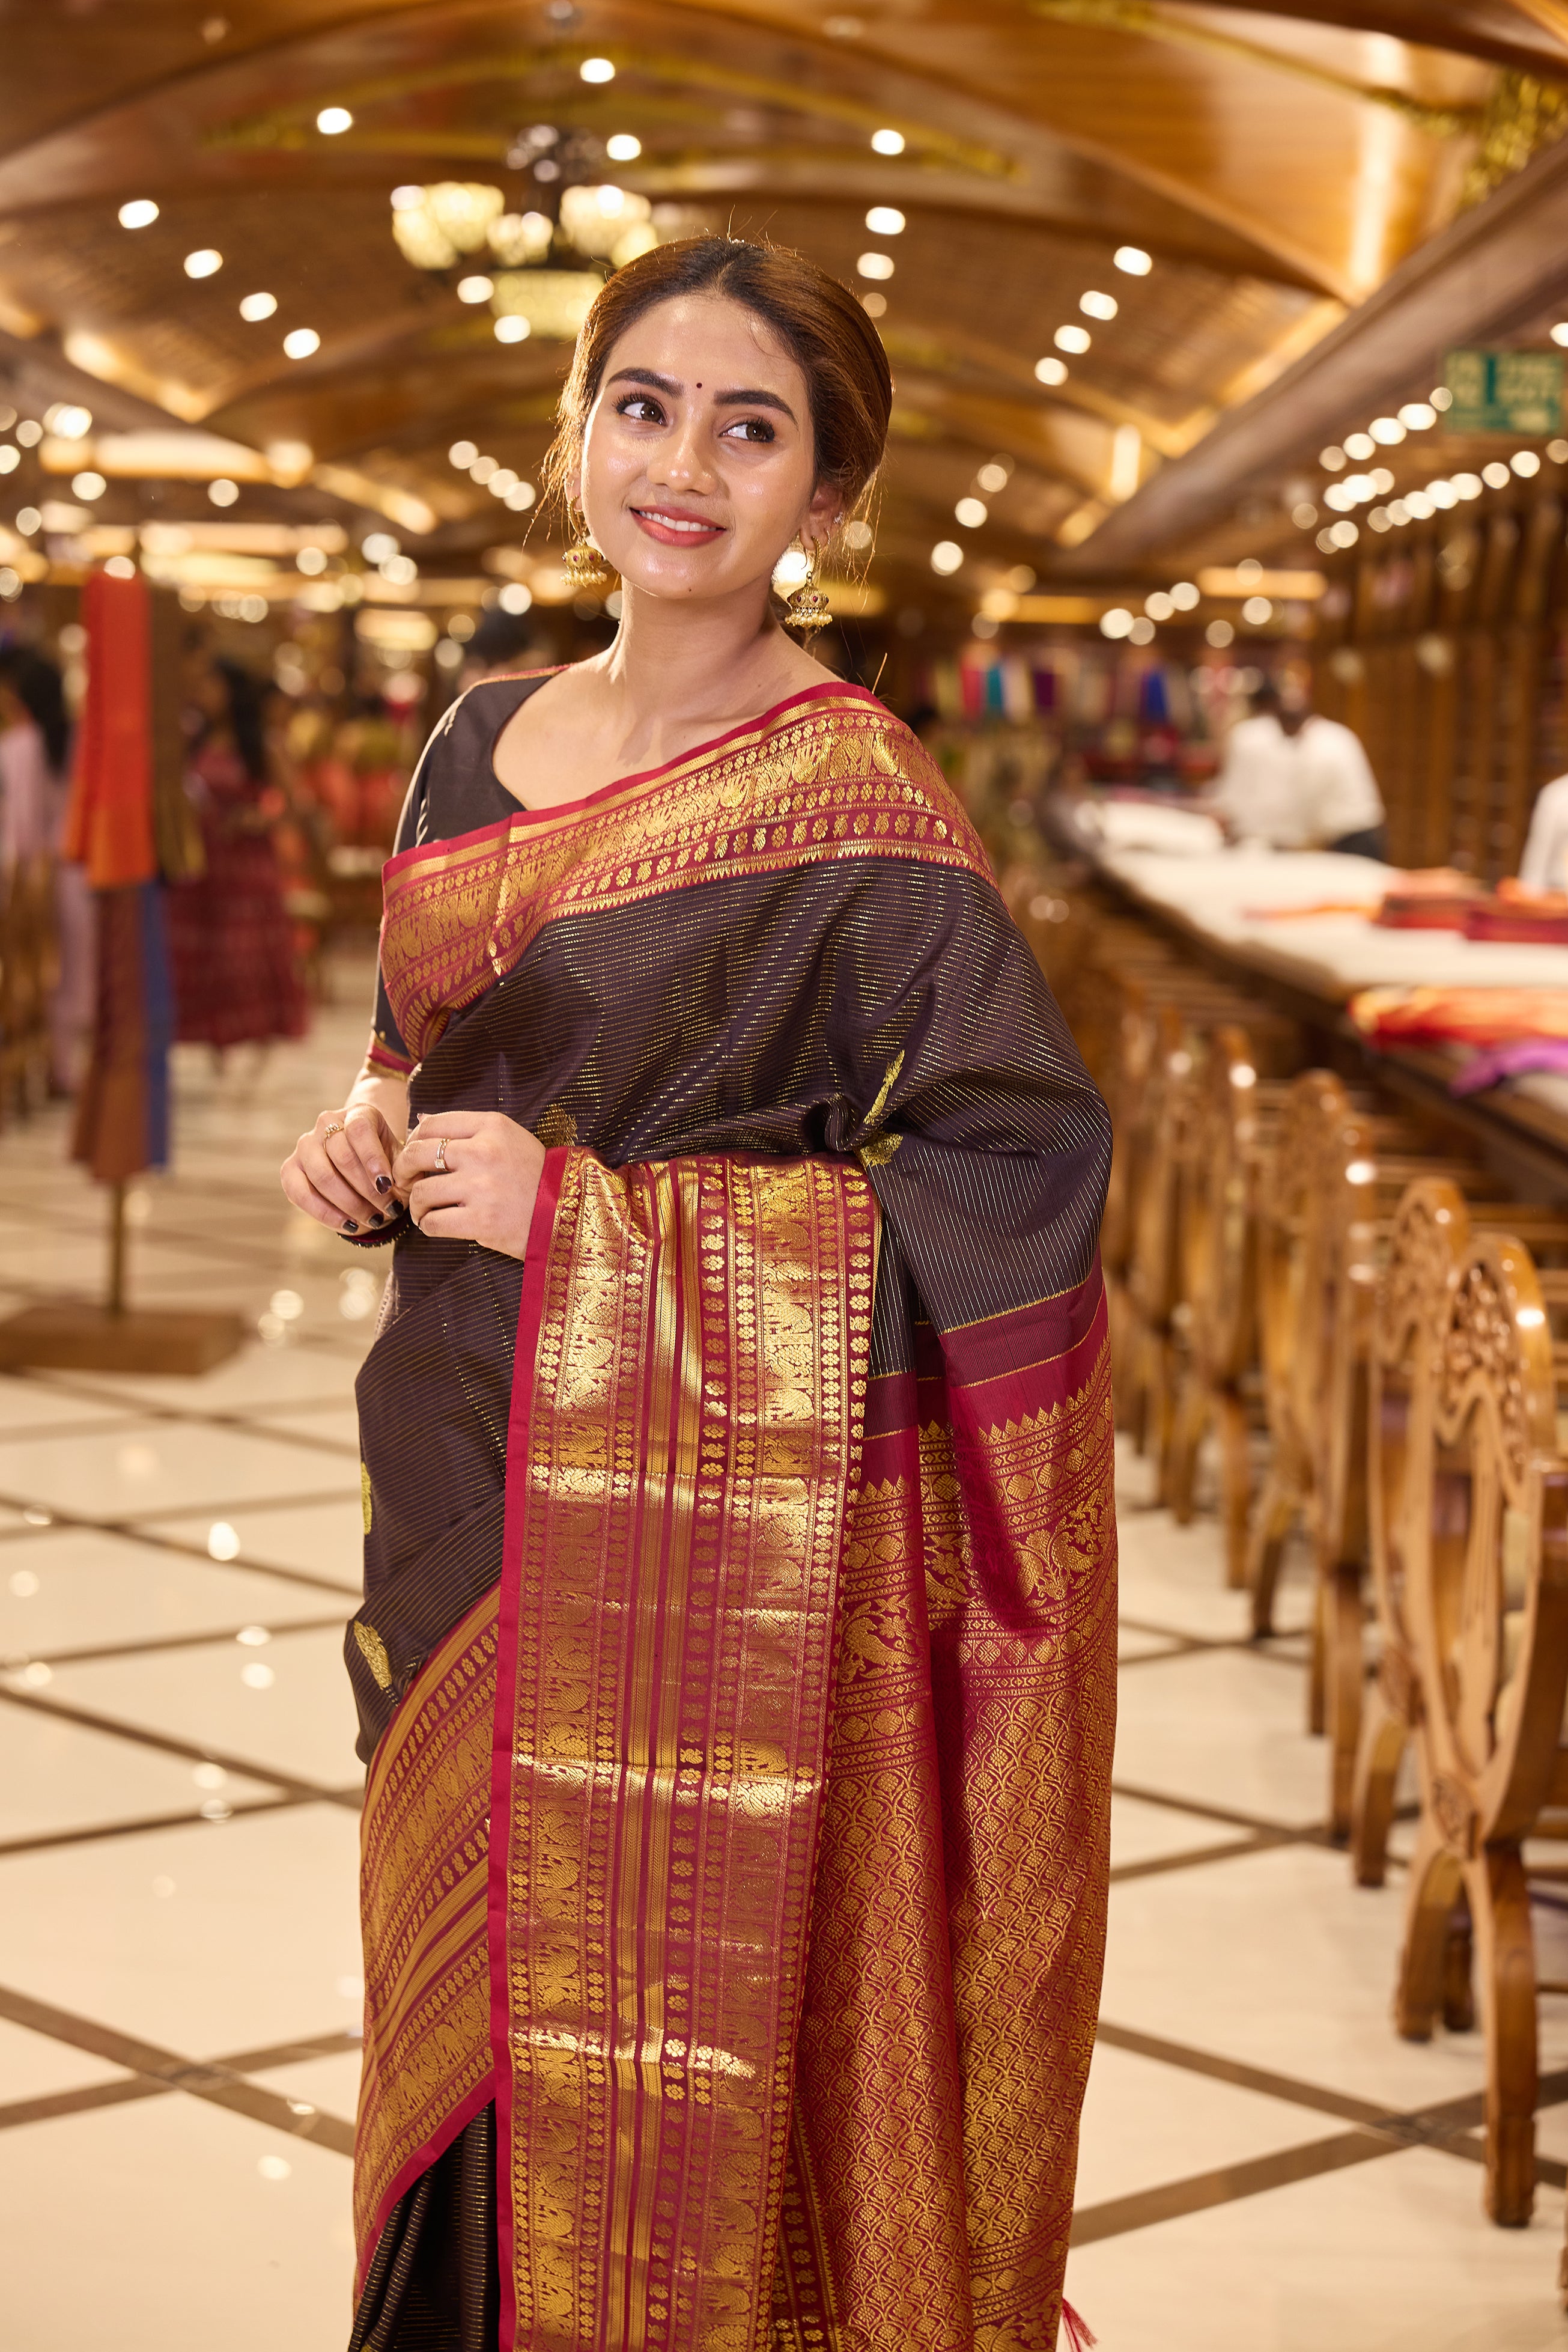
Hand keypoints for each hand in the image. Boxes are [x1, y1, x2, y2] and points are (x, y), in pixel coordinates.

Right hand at [281, 1104, 404, 1235]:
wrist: (364, 1165)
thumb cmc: (387, 1162)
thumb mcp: (401, 1160)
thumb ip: (405, 1168)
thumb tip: (398, 1183)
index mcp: (357, 1113)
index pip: (359, 1129)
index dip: (372, 1158)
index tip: (387, 1185)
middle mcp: (326, 1123)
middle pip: (341, 1156)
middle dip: (367, 1189)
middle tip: (388, 1210)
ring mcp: (305, 1145)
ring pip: (322, 1176)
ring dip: (350, 1204)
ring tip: (374, 1220)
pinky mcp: (290, 1169)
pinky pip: (300, 1194)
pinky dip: (326, 1214)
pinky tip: (350, 1225)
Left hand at [392, 1112, 545, 1259]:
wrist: (568, 1212)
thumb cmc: (536, 1176)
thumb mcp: (509, 1138)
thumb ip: (468, 1130)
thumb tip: (420, 1123)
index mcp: (492, 1126)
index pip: (431, 1124)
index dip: (413, 1140)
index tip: (414, 1156)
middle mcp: (485, 1152)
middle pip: (417, 1153)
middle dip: (402, 1170)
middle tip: (405, 1182)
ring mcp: (482, 1188)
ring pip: (421, 1192)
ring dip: (416, 1204)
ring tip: (425, 1210)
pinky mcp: (481, 1221)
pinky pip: (433, 1223)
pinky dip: (428, 1226)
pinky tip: (436, 1224)